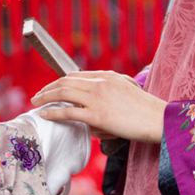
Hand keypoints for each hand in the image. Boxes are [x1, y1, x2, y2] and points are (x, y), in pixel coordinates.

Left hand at [30, 71, 165, 144]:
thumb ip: (110, 91)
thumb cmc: (146, 110)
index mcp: (107, 75)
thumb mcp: (127, 90)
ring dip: (45, 97)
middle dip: (48, 88)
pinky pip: (68, 112)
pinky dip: (53, 112)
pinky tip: (45, 114)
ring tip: (36, 103)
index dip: (60, 82)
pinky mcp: (97, 115)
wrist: (158, 119)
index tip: (52, 88)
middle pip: (66, 81)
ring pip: (63, 93)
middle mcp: (100, 83)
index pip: (76, 75)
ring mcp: (97, 98)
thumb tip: (96, 106)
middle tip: (37, 96)